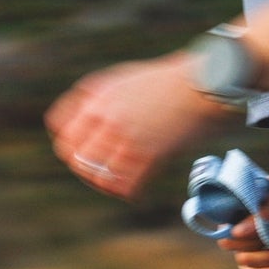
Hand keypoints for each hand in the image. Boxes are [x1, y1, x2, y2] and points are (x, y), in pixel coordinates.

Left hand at [46, 52, 231, 197]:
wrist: (208, 80)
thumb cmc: (166, 80)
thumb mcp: (122, 78)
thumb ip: (92, 97)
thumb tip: (61, 119)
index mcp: (100, 99)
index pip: (63, 133)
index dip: (68, 146)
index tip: (77, 153)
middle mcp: (109, 118)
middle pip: (74, 157)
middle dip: (82, 166)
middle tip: (95, 171)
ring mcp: (127, 138)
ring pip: (96, 175)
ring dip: (102, 182)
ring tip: (114, 181)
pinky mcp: (148, 155)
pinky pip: (123, 186)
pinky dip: (126, 191)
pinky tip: (134, 187)